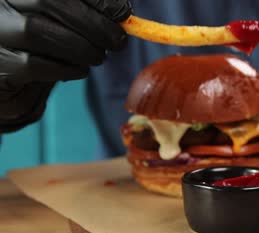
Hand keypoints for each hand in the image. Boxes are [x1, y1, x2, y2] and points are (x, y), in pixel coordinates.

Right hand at [0, 0, 131, 132]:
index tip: (123, 13)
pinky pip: (34, 64)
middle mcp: (0, 3)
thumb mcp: (62, 20)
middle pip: (48, 1)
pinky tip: (80, 70)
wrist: (10, 76)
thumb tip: (123, 14)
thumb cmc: (41, 43)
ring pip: (37, 31)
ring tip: (98, 57)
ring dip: (81, 47)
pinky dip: (66, 68)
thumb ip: (84, 11)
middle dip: (93, 24)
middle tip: (118, 42)